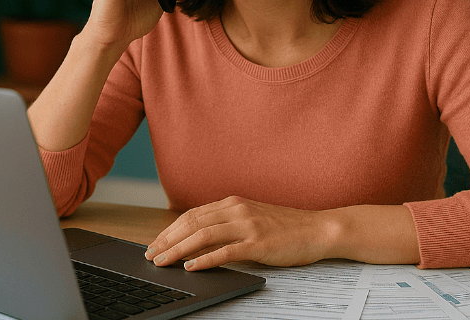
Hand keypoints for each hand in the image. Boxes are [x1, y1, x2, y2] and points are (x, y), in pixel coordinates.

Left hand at [145, 196, 335, 270]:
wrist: (318, 229)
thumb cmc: (287, 228)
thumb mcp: (253, 218)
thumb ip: (229, 223)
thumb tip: (200, 238)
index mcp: (234, 202)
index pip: (192, 214)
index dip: (170, 229)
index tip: (156, 242)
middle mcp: (237, 210)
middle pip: (192, 222)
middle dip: (167, 239)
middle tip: (151, 254)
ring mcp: (248, 225)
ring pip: (203, 235)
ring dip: (179, 249)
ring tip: (163, 261)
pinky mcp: (258, 243)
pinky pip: (225, 251)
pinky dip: (205, 259)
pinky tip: (191, 267)